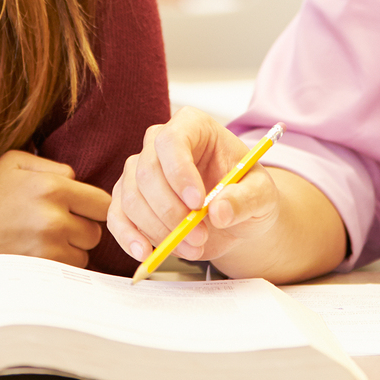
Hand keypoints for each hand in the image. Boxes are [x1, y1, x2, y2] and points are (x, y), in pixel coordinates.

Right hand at [0, 150, 109, 282]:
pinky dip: (58, 265)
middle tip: (58, 225)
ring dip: (71, 250)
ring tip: (43, 241)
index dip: (93, 206)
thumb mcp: (12, 162)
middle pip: (95, 231)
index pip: (102, 202)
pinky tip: (37, 255)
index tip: (81, 209)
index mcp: (52, 186)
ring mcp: (47, 247)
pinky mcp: (38, 270)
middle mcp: (54, 217)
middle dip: (82, 228)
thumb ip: (51, 166)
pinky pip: (67, 271)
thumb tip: (77, 179)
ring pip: (84, 254)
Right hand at [108, 106, 281, 267]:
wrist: (233, 215)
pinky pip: (117, 216)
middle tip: (199, 237)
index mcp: (193, 126)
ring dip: (159, 230)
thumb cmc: (246, 192)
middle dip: (172, 211)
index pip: (172, 140)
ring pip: (132, 197)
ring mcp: (139, 169)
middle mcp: (159, 143)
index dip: (179, 172)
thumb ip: (245, 199)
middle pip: (147, 172)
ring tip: (192, 248)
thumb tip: (220, 211)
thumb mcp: (261, 195)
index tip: (197, 203)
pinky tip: (147, 253)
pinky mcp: (129, 197)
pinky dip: (129, 237)